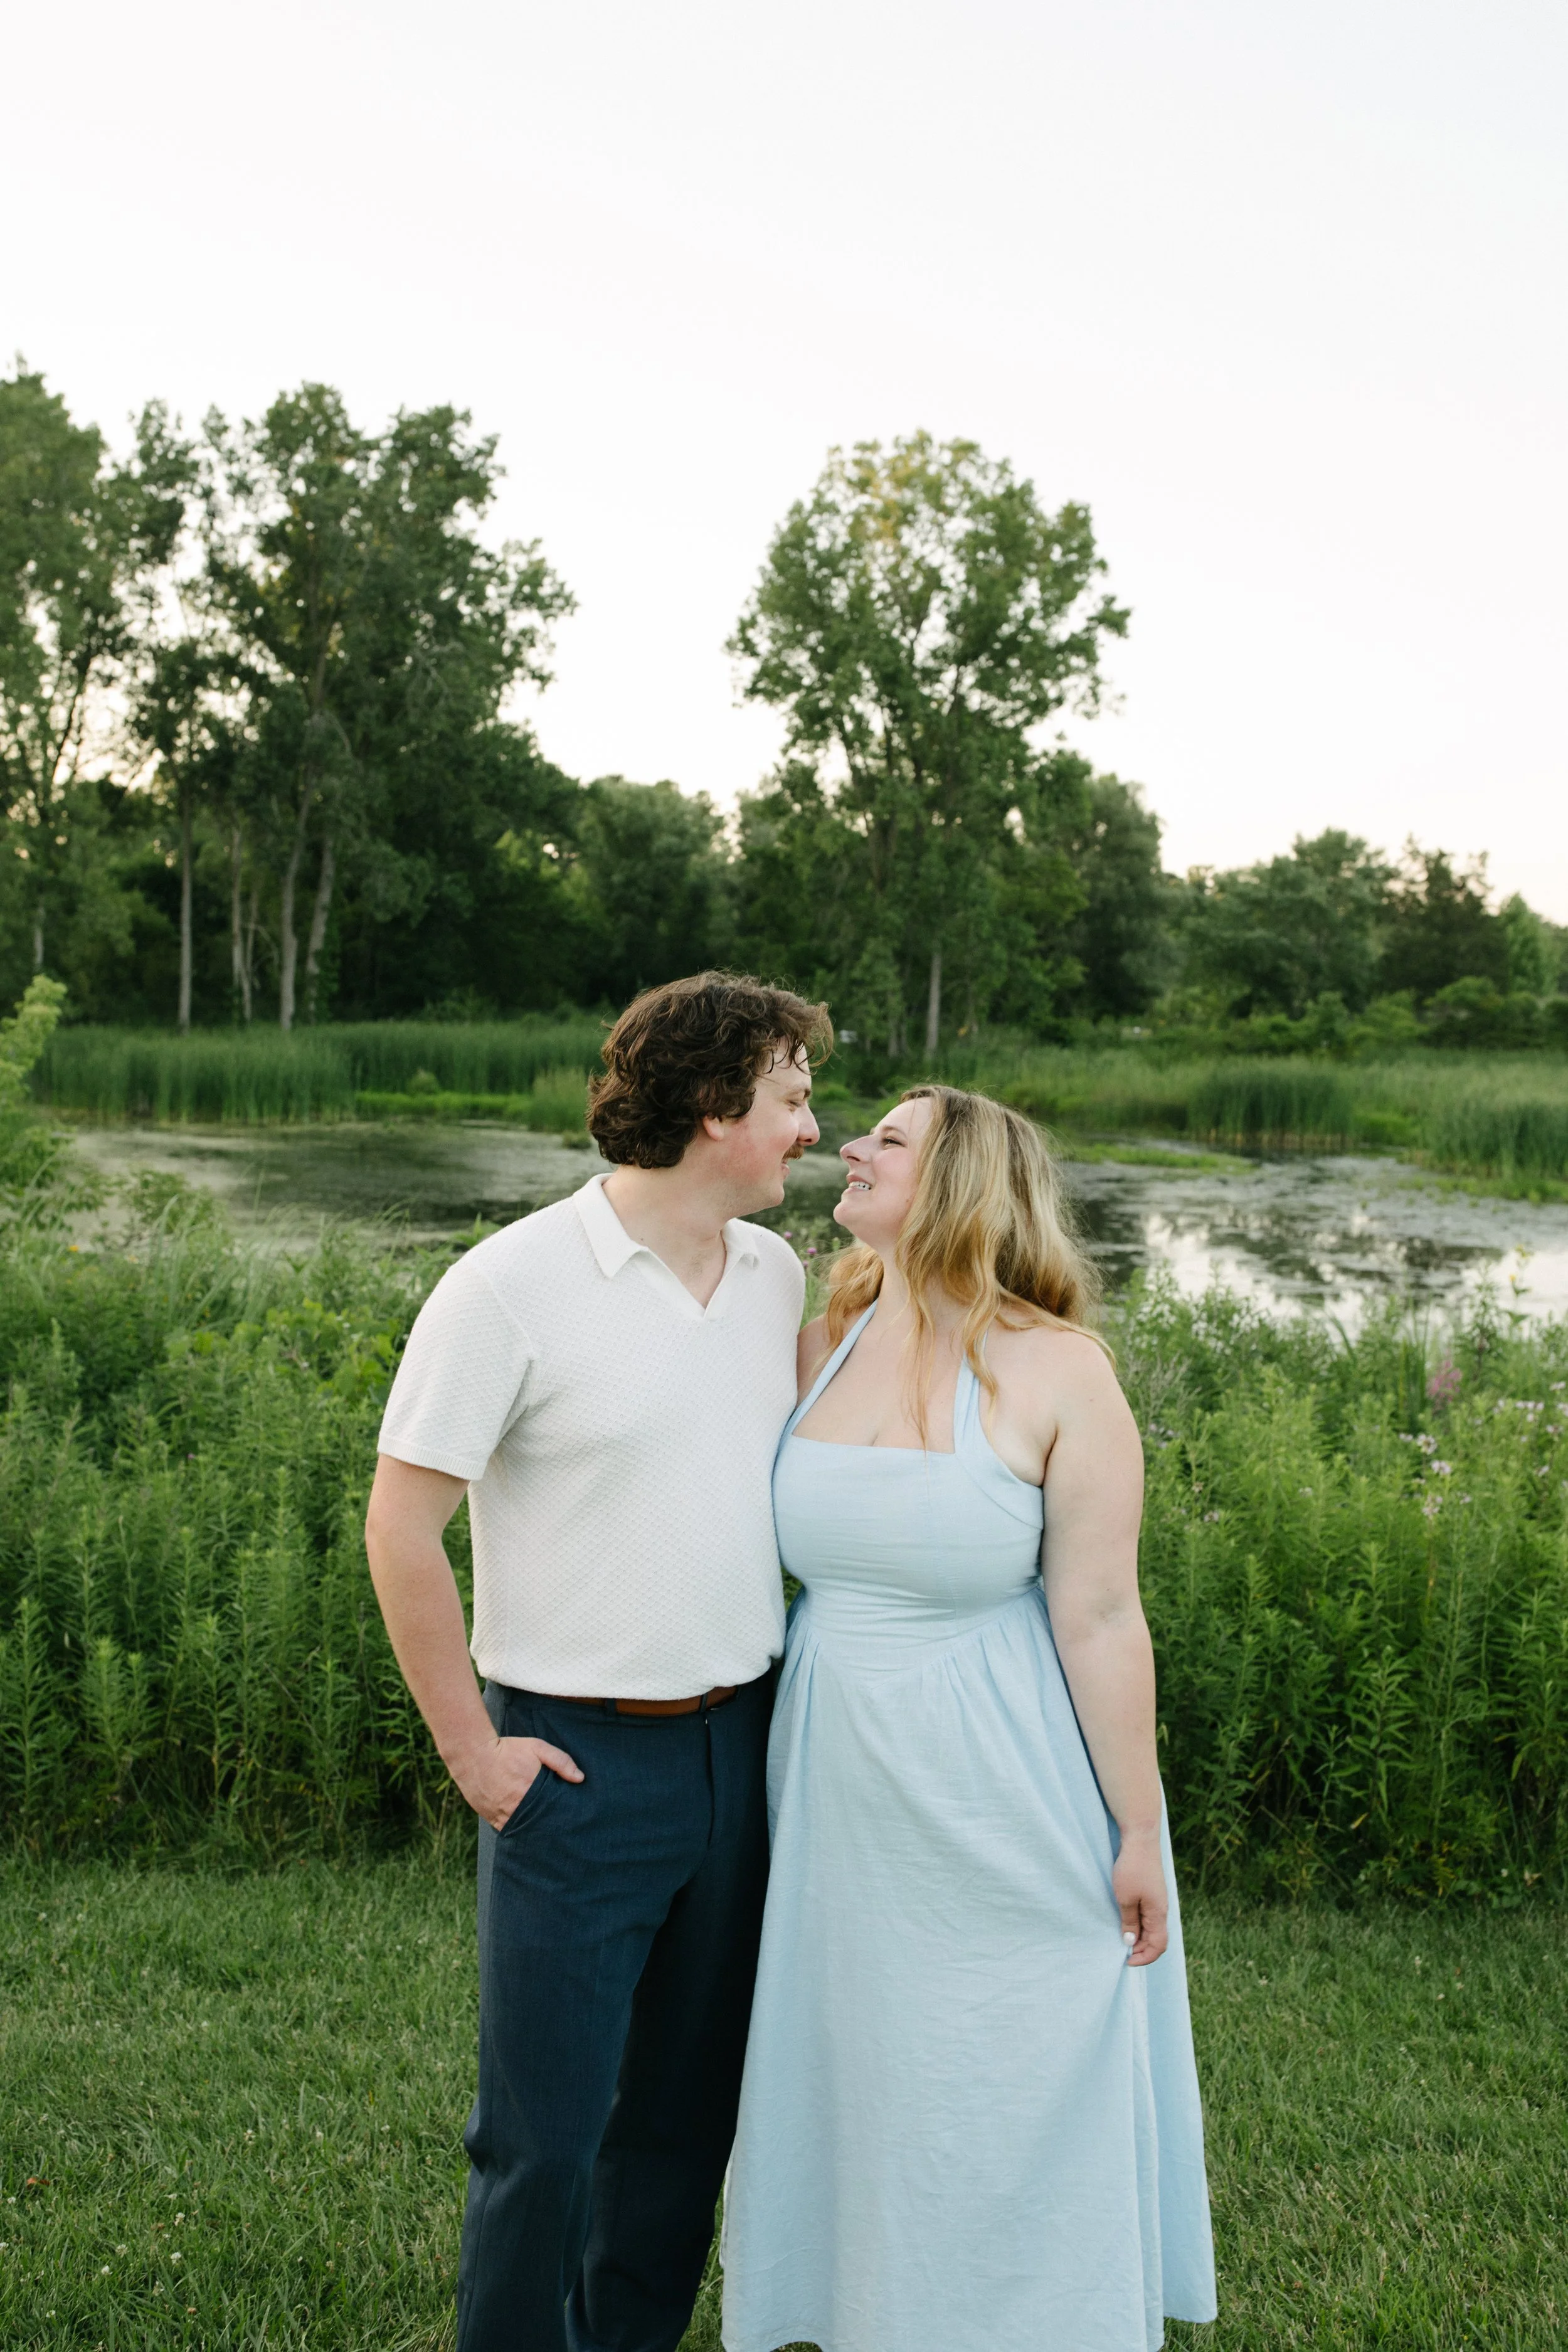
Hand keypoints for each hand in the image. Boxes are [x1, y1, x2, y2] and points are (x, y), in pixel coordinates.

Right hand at [453, 1734, 582, 1830]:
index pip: (553, 1813)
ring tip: (544, 1829)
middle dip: (549, 1825)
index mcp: (532, 1792)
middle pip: (540, 1824)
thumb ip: (560, 1761)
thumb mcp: (537, 1747)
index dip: (561, 1816)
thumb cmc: (507, 1750)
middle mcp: (518, 1808)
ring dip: (533, 1829)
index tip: (570, 1819)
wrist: (473, 1755)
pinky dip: (517, 1829)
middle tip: (559, 1827)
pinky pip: (508, 1830)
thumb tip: (580, 1778)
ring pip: (524, 1830)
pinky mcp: (492, 1818)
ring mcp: (503, 1815)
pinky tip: (524, 1827)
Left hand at [1113, 1828, 1167, 1966]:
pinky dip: (1138, 1924)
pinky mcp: (1151, 1892)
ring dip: (1139, 1937)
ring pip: (1152, 1928)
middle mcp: (1161, 1909)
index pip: (1158, 1946)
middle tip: (1121, 1952)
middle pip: (1156, 1939)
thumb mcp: (1125, 1898)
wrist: (1140, 1838)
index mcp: (1158, 1914)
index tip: (1126, 1960)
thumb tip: (1131, 1943)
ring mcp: (1157, 1900)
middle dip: (1141, 1950)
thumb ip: (1129, 1922)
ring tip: (1121, 1938)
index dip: (1144, 1957)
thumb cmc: (1132, 1868)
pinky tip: (1126, 1921)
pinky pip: (1148, 1916)